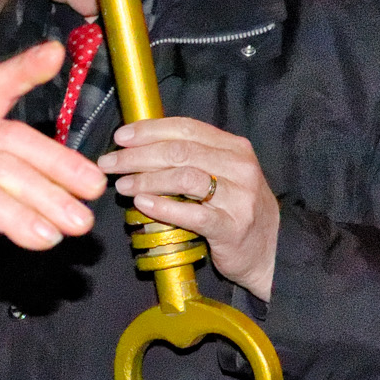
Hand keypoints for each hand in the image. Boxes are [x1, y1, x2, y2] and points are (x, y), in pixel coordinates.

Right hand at [0, 44, 103, 287]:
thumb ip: (12, 182)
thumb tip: (67, 190)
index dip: (25, 68)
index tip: (57, 53)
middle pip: (13, 138)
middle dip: (60, 166)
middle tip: (93, 192)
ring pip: (3, 170)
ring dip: (47, 199)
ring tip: (76, 223)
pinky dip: (18, 219)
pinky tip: (41, 237)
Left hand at [97, 117, 279, 300]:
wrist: (270, 251)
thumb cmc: (235, 209)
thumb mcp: (222, 174)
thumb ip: (191, 157)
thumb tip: (140, 145)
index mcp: (234, 148)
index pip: (186, 128)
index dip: (149, 130)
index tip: (120, 137)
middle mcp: (239, 167)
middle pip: (180, 152)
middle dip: (137, 156)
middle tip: (110, 163)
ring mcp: (238, 197)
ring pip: (184, 178)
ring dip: (146, 179)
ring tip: (121, 185)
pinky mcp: (231, 227)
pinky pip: (192, 214)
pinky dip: (163, 207)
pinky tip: (141, 204)